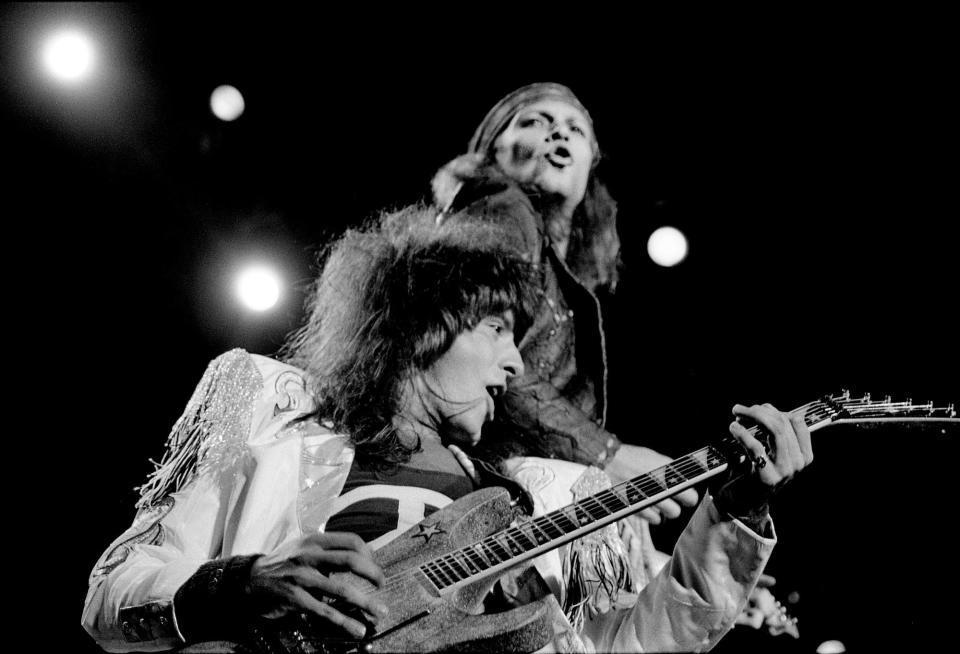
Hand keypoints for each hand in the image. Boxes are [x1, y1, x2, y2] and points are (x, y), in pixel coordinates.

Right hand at [245, 532, 387, 638]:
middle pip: (351, 560)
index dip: (369, 554)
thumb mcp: (303, 547)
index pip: (352, 541)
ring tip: (380, 611)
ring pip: (341, 590)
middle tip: (382, 584)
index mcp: (315, 541)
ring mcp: (302, 577)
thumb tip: (361, 556)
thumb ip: (328, 550)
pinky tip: (356, 628)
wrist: (247, 579)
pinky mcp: (295, 599)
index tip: (375, 567)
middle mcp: (309, 556)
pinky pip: (325, 611)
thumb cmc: (282, 563)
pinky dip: (344, 621)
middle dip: (373, 573)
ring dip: (366, 602)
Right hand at [605, 444, 698, 523]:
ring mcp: (651, 497)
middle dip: (683, 501)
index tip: (687, 494)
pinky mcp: (639, 508)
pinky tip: (648, 508)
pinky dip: (653, 516)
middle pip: (688, 501)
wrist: (606, 462)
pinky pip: (655, 519)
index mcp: (667, 471)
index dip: (690, 493)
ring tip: (661, 504)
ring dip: (668, 510)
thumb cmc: (628, 457)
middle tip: (676, 500)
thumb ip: (668, 468)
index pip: (691, 489)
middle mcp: (662, 484)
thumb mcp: (652, 457)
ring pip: (673, 512)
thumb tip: (681, 478)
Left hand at [719, 403, 813, 515]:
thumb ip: (774, 432)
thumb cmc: (756, 472)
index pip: (796, 421)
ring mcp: (785, 471)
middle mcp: (799, 463)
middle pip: (782, 424)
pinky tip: (733, 428)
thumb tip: (764, 408)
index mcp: (804, 454)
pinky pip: (756, 447)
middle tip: (739, 409)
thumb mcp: (771, 451)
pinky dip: (743, 433)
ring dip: (753, 417)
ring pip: (775, 431)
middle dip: (759, 411)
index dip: (775, 411)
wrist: (744, 502)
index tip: (758, 409)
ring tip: (737, 415)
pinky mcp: (768, 477)